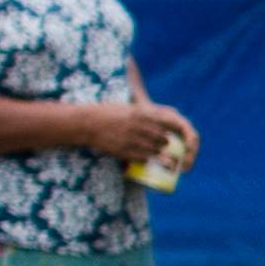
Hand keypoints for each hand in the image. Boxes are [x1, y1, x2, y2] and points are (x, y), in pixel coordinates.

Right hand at [71, 100, 195, 164]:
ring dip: (158, 152)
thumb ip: (147, 111)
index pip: (166, 123)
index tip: (177, 131)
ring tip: (158, 152)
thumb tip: (169, 113)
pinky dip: (147, 158)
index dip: (174, 129)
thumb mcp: (129, 107)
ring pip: (154, 150)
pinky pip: (142, 158)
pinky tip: (146, 157)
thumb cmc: (109, 113)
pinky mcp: (123, 151)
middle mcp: (138, 127)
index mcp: (141, 114)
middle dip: (165, 142)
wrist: (87, 123)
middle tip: (165, 143)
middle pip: (162, 139)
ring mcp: (130, 140)